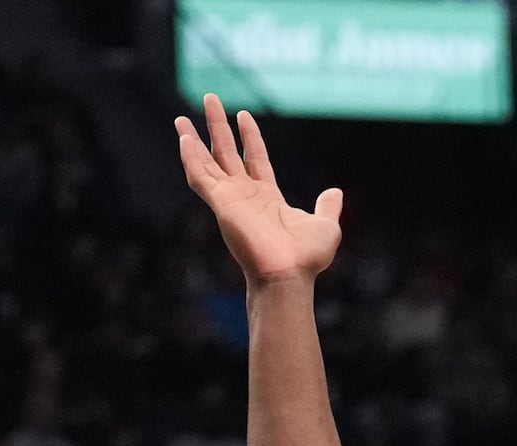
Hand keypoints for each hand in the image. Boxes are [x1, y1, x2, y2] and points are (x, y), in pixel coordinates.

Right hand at [175, 93, 341, 286]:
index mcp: (268, 198)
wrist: (289, 274)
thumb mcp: (325, 225)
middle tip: (211, 99)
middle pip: (227, 153)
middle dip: (218, 127)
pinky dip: (191, 158)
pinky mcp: (220, 203)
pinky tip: (185, 139)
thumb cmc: (306, 258)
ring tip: (181, 118)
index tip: (244, 115)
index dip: (250, 137)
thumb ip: (327, 207)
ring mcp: (230, 199)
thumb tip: (335, 192)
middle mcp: (245, 196)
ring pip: (206, 162)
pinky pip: (200, 176)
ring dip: (194, 140)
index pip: (256, 159)